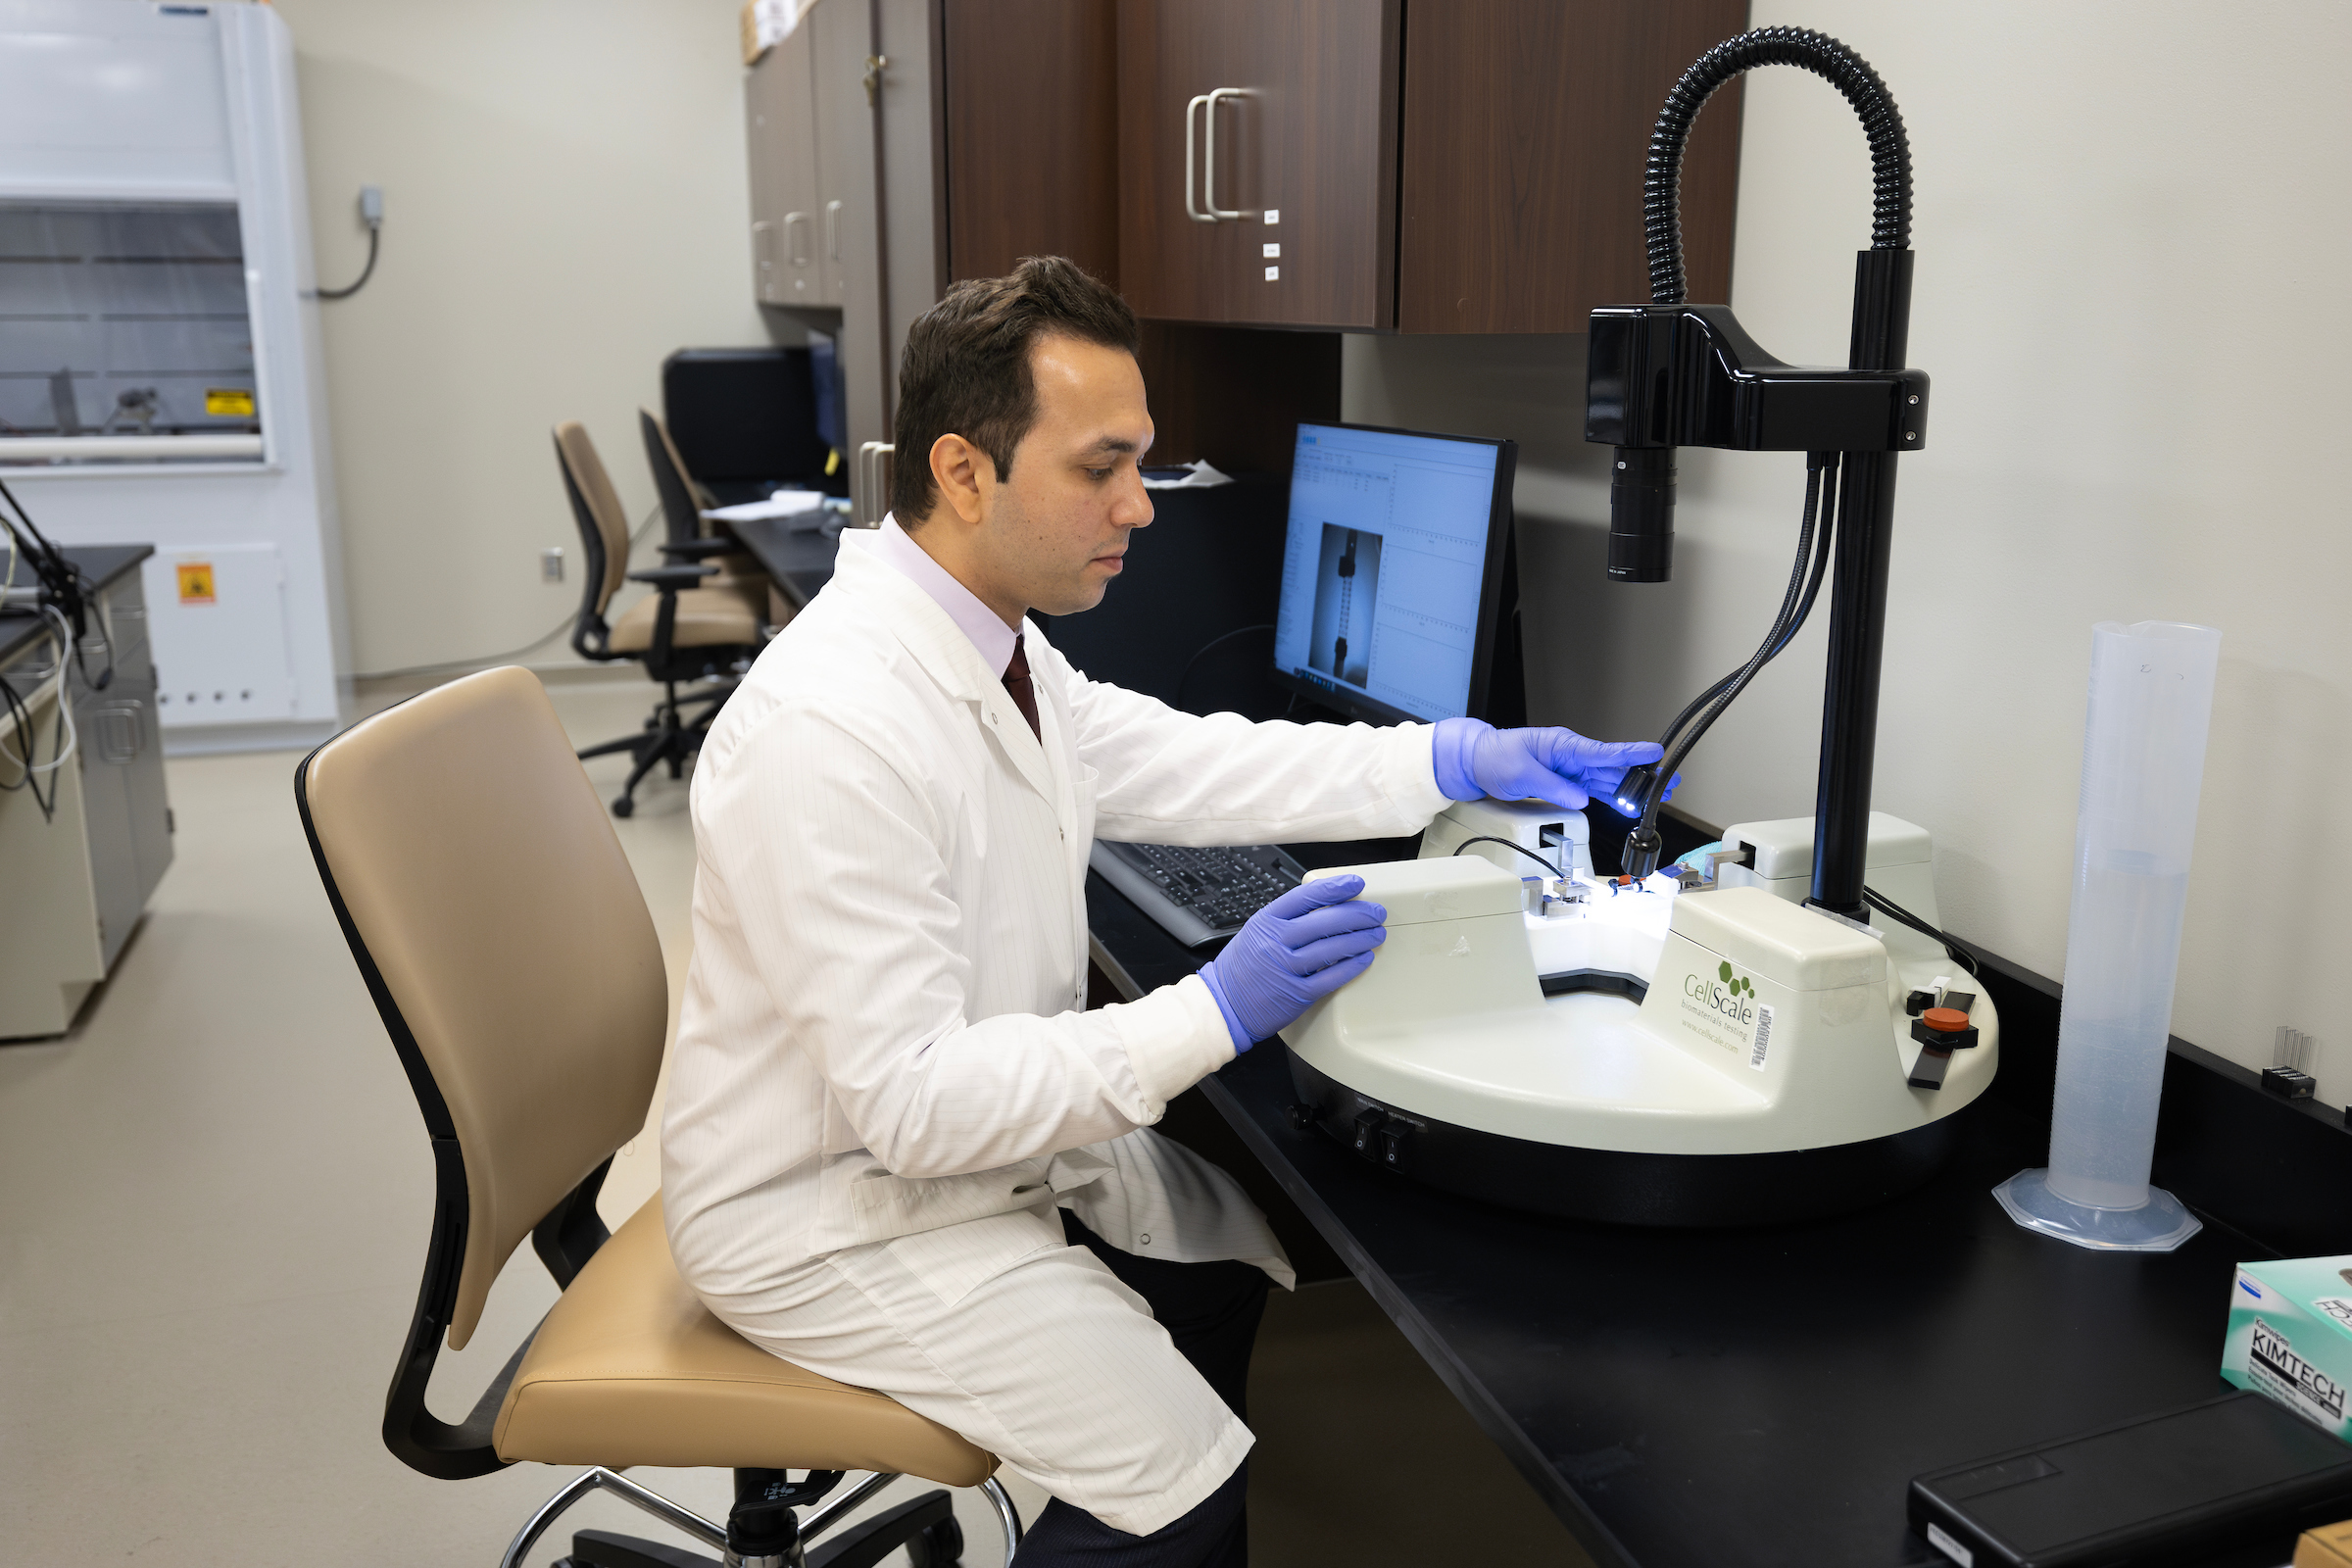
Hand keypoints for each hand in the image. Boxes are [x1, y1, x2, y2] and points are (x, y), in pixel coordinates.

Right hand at [1199, 876, 1385, 1048]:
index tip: (1356, 884)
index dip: (1336, 888)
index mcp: (1266, 921)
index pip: (1307, 896)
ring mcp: (1286, 969)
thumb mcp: (1256, 931)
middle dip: (1358, 914)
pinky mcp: (1297, 994)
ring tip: (1376, 933)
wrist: (1223, 1004)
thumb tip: (1326, 905)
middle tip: (1376, 913)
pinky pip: (1331, 977)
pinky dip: (1351, 966)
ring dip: (1361, 939)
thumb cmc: (1241, 968)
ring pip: (1333, 949)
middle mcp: (1276, 942)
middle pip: (1326, 921)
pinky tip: (1364, 958)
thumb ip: (1286, 919)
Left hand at [1431, 718, 1671, 810]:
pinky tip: (1628, 804)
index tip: (1656, 753)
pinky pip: (1594, 790)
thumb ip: (1553, 787)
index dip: (1631, 753)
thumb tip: (1580, 798)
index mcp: (1562, 745)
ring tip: (1656, 797)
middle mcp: (1570, 756)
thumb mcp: (1521, 773)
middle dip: (1642, 775)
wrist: (1477, 762)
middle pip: (1613, 767)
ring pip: (1607, 780)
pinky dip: (1611, 798)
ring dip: (1631, 789)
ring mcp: (1570, 770)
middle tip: (1669, 784)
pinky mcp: (1565, 782)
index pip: (1602, 751)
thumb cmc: (1495, 758)